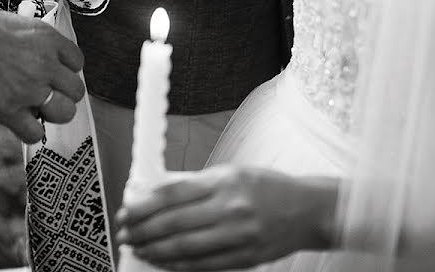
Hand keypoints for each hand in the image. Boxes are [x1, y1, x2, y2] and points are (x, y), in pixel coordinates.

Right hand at [0, 4, 85, 143]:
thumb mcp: (9, 22)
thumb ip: (29, 40)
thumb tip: (30, 52)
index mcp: (47, 38)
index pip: (77, 61)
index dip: (65, 70)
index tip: (53, 73)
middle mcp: (45, 64)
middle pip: (76, 90)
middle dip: (62, 94)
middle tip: (44, 93)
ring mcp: (30, 90)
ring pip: (65, 113)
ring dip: (52, 113)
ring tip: (34, 108)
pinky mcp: (10, 112)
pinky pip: (35, 133)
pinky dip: (28, 132)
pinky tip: (17, 122)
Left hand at [116, 166, 338, 270]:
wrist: (309, 210)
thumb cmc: (268, 187)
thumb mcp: (231, 173)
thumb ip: (196, 184)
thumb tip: (157, 195)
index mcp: (224, 182)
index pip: (173, 194)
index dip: (144, 206)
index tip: (126, 212)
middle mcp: (231, 209)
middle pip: (175, 224)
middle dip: (143, 231)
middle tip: (125, 234)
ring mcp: (240, 236)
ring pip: (187, 249)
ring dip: (157, 251)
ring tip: (139, 249)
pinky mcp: (247, 258)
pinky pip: (206, 265)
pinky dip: (180, 266)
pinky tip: (164, 262)